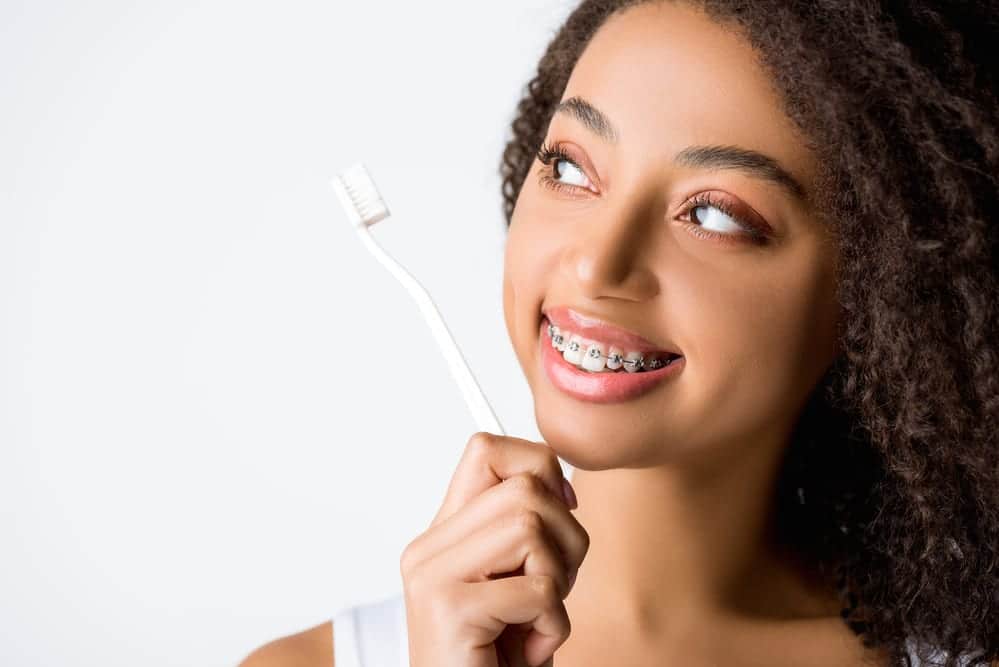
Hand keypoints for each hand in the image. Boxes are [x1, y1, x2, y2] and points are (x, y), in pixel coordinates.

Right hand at [400, 431, 587, 666]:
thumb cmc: (498, 660)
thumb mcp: (516, 582)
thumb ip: (525, 530)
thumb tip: (562, 479)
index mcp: (441, 535)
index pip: (486, 449)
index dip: (538, 467)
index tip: (561, 510)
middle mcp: (428, 549)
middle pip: (524, 487)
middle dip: (566, 536)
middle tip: (553, 586)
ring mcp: (433, 577)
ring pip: (532, 527)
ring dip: (559, 580)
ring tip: (536, 618)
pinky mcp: (450, 609)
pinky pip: (538, 590)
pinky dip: (553, 625)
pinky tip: (527, 650)